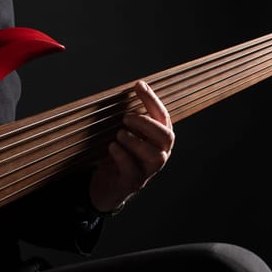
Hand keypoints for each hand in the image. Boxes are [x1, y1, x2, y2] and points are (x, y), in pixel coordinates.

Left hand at [89, 80, 174, 212]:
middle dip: (147, 124)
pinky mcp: (132, 183)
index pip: (163, 117)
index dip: (152, 100)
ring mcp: (147, 172)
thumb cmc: (116, 156)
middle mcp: (158, 156)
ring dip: (136, 141)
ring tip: (119, 134)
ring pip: (155, 156)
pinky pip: (133, 171)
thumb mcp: (124, 135)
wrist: (105, 187)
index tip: (139, 84)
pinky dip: (123, 156)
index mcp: (157, 140)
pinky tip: (112, 147)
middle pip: (167, 137)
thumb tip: (125, 92)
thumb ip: (128, 119)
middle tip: (126, 118)